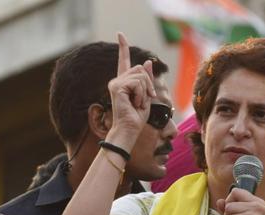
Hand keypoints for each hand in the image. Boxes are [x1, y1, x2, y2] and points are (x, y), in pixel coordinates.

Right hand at [106, 32, 157, 150]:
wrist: (129, 130)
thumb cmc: (137, 117)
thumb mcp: (146, 95)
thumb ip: (146, 79)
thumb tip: (147, 61)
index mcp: (124, 82)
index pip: (124, 61)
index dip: (123, 47)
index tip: (120, 34)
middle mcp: (117, 80)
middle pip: (140, 68)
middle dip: (149, 83)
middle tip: (146, 98)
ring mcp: (115, 83)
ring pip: (141, 75)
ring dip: (146, 91)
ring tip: (138, 103)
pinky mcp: (116, 87)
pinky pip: (138, 83)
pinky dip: (141, 94)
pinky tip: (135, 103)